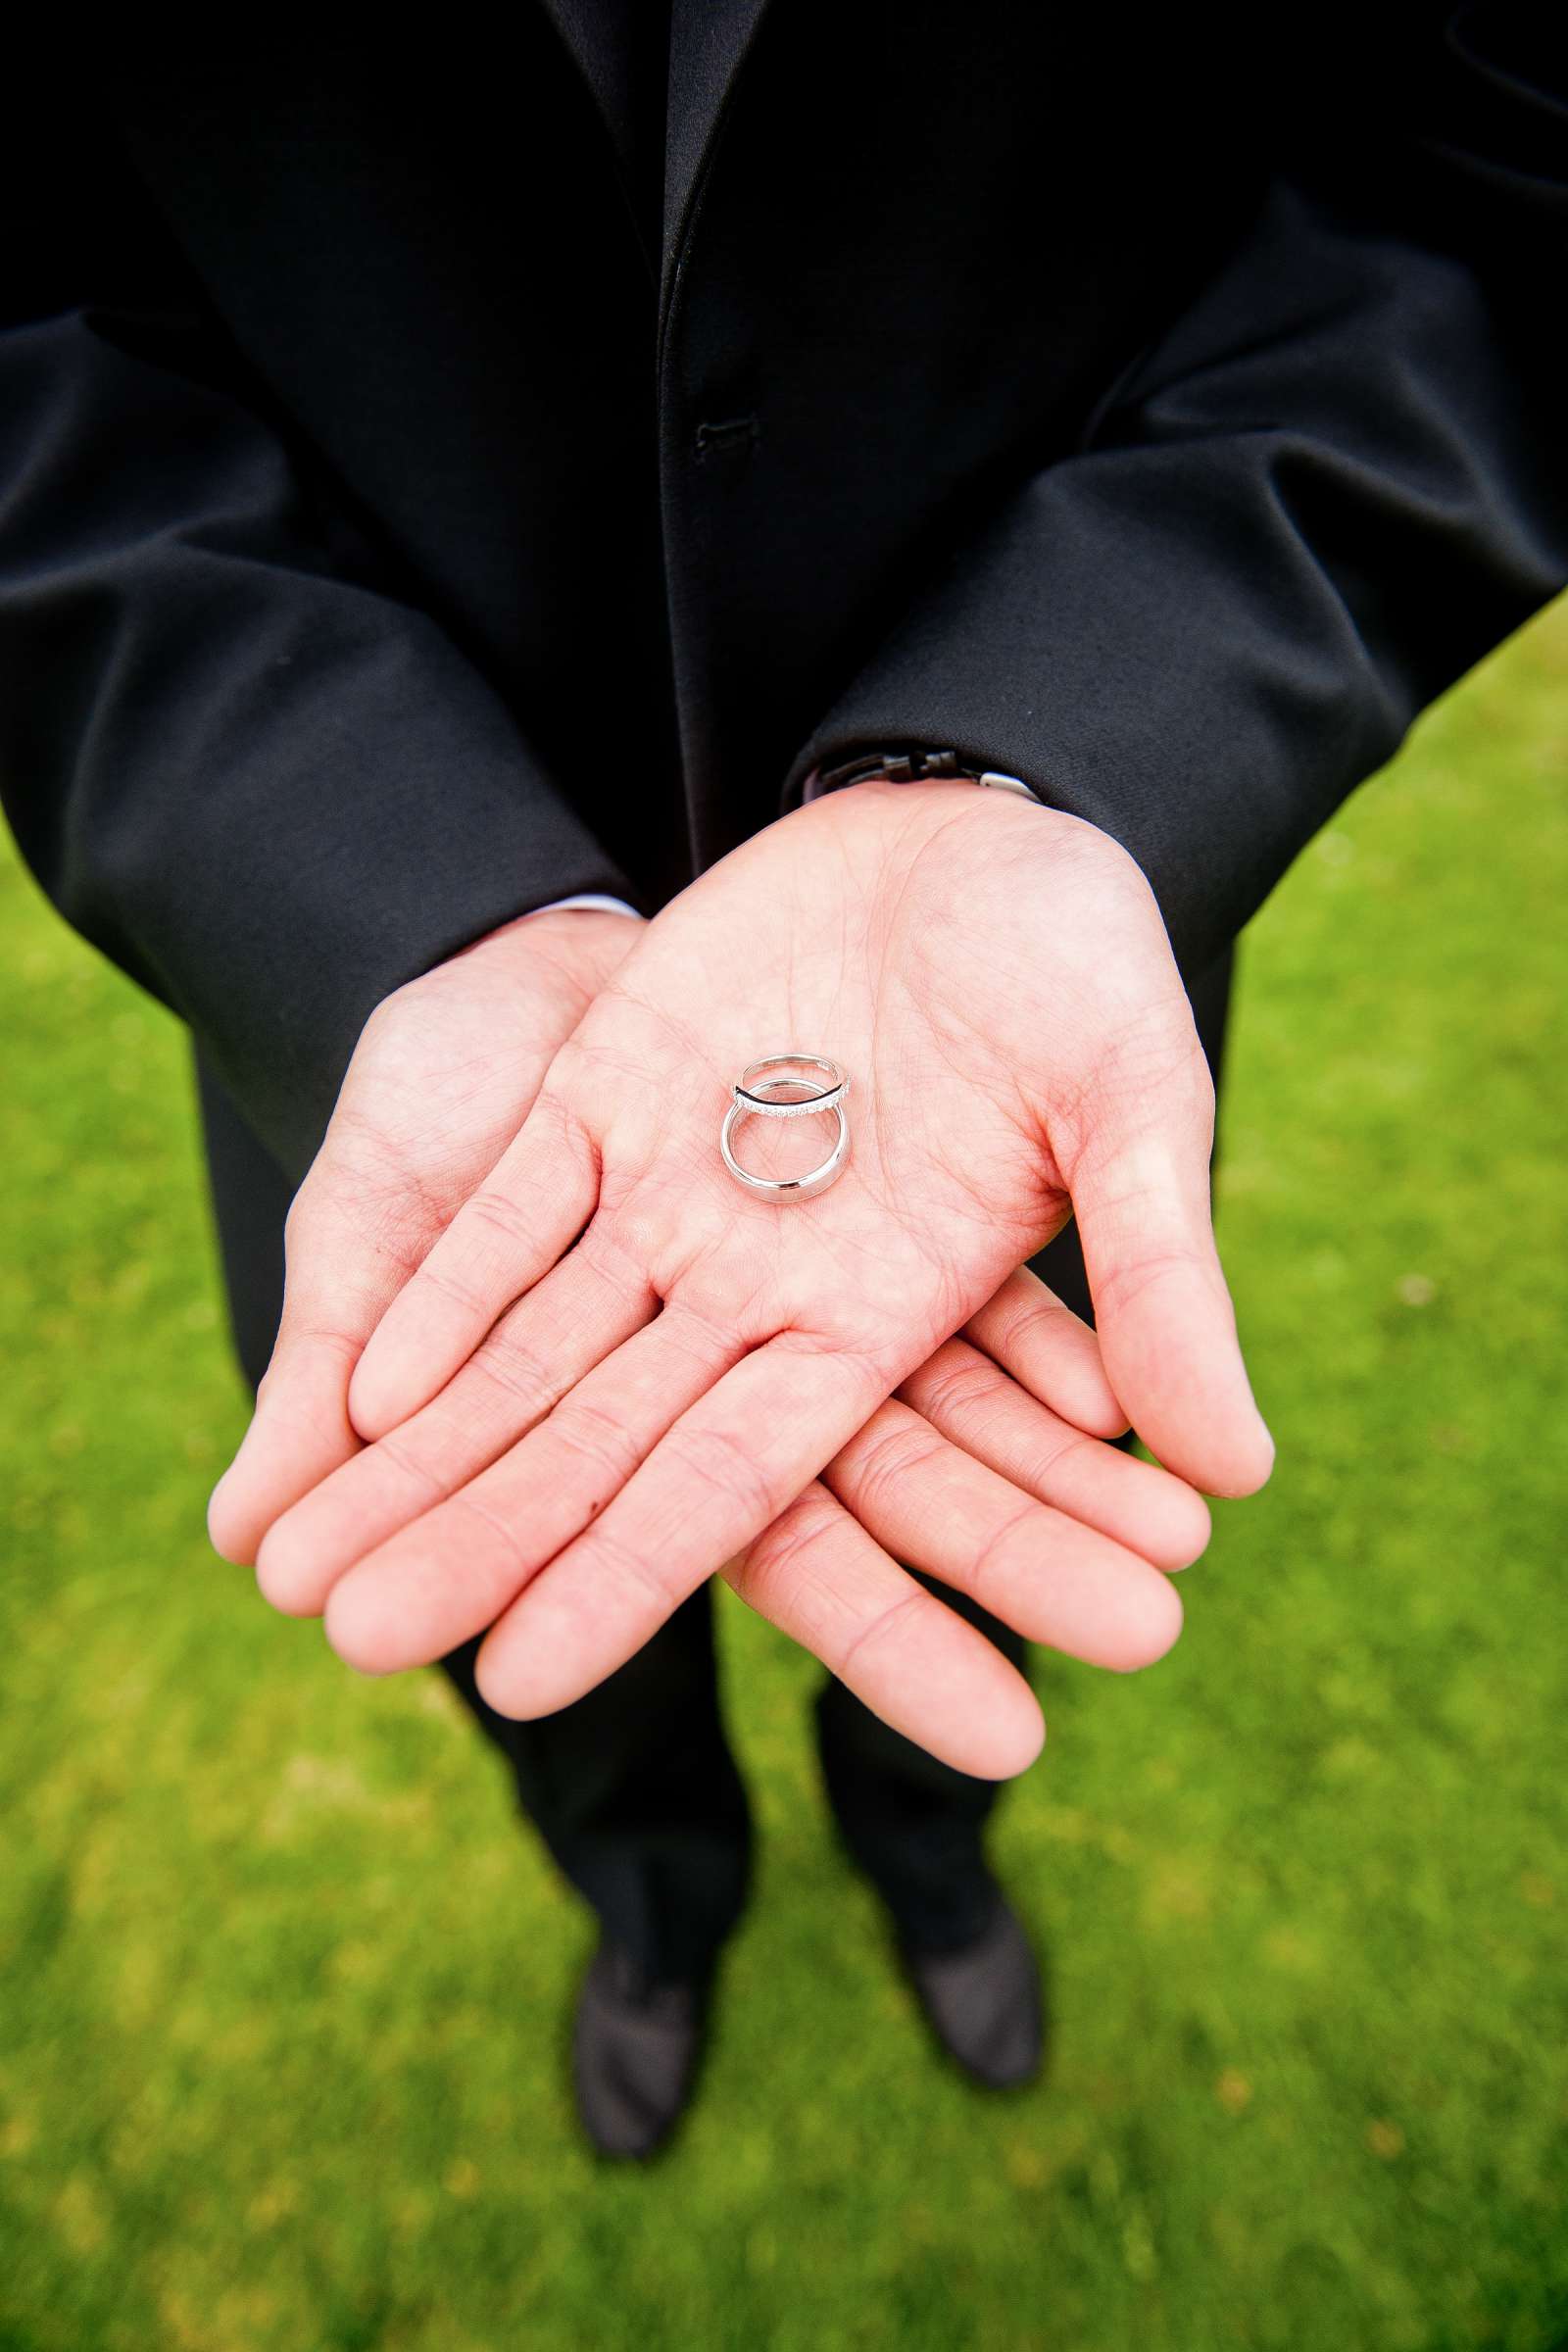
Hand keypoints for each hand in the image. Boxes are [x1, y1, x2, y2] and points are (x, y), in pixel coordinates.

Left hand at [256, 783, 1270, 1756]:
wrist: (980, 826)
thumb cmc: (1081, 964)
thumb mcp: (1138, 1101)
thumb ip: (1164, 1276)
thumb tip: (1239, 1475)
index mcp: (878, 1307)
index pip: (734, 1472)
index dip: (626, 1567)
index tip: (519, 1679)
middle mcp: (757, 1277)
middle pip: (594, 1436)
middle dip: (479, 1536)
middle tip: (355, 1645)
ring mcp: (675, 1186)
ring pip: (526, 1345)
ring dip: (425, 1442)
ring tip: (306, 1556)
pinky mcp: (612, 1091)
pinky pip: (512, 1211)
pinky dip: (440, 1292)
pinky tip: (350, 1380)